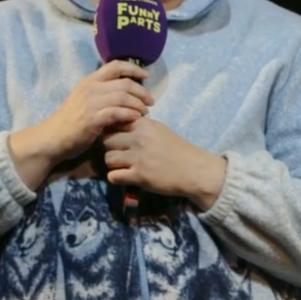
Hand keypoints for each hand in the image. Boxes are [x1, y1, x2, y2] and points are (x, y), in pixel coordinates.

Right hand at [8, 61, 153, 187]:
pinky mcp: (92, 118)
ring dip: (138, 104)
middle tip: (150, 102)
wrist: (52, 138)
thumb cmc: (70, 121)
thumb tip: (126, 92)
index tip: (146, 75)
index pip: (115, 65)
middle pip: (125, 82)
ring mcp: (91, 102)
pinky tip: (136, 119)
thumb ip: (102, 93)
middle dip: (142, 91)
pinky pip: (117, 112)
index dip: (134, 68)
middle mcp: (91, 87)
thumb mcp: (85, 100)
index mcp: (89, 80)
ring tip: (145, 112)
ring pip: (123, 97)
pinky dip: (129, 114)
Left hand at [102, 118, 226, 210]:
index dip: (112, 130)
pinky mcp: (138, 176)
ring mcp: (137, 157)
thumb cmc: (178, 149)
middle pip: (106, 140)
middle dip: (110, 147)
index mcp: (143, 124)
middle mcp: (138, 139)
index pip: (114, 122)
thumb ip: (139, 127)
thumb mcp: (159, 130)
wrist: (194, 170)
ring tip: (123, 166)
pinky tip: (125, 177)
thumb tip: (120, 125)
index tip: (118, 138)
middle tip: (119, 153)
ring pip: (107, 158)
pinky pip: (113, 176)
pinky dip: (116, 178)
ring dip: (113, 163)